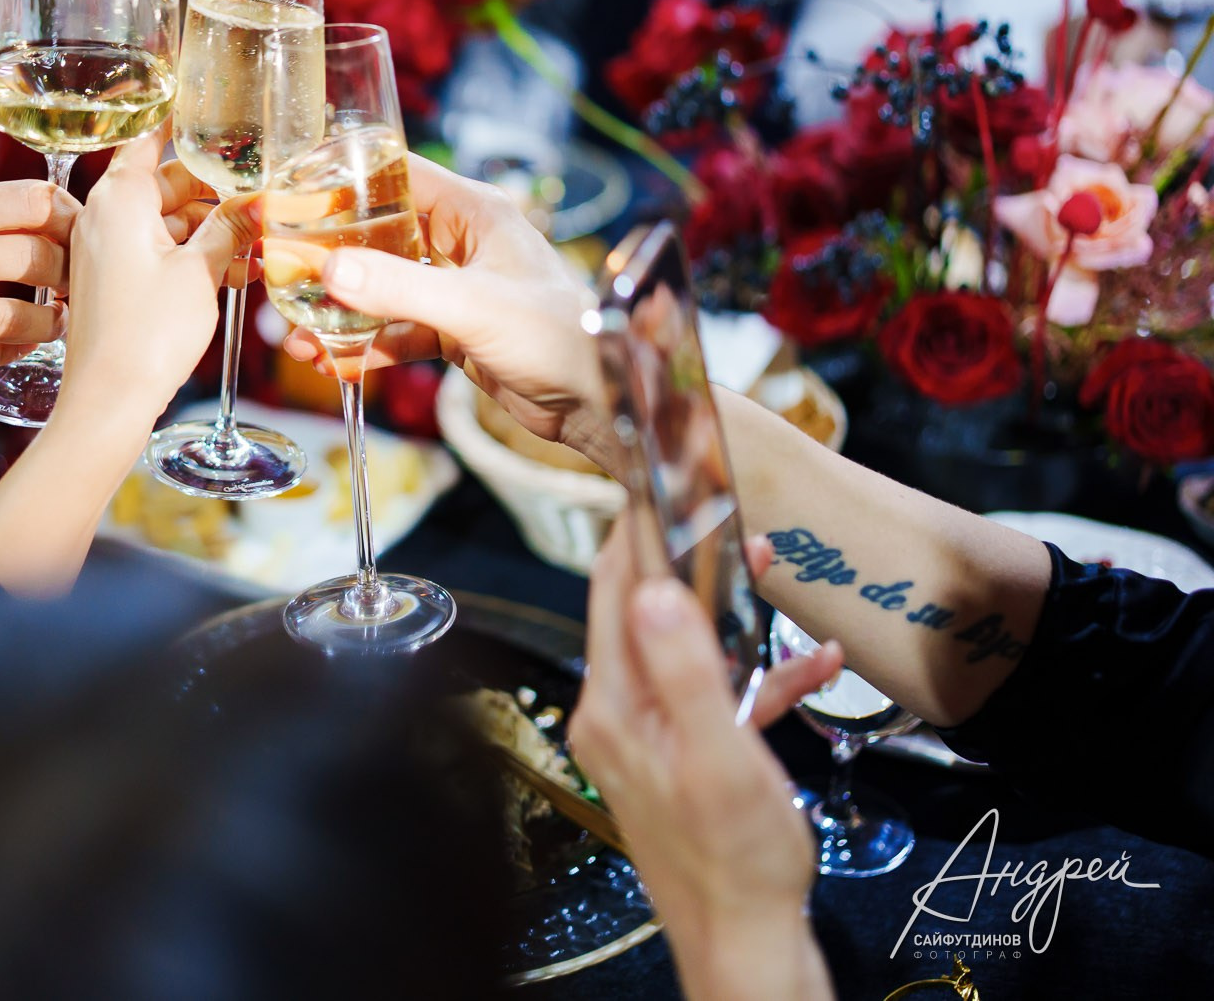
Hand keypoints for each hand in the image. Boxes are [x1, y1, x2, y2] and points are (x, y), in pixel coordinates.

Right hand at [0, 179, 79, 379]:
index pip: (34, 202)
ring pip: (21, 321)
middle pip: (39, 261)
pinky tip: (8, 345)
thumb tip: (48, 214)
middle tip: (74, 286)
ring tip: (53, 321)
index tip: (78, 234)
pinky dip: (3, 352)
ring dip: (48, 324)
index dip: (69, 218)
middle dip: (68, 276)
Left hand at [61, 131, 259, 419]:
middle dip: (214, 191)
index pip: (149, 139)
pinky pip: (155, 253)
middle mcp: (103, 217)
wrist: (109, 398)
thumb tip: (260, 200)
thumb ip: (230, 228)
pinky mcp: (111, 282)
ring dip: (209, 230)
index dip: (180, 124)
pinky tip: (235, 272)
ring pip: (165, 222)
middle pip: (164, 184)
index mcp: (118, 198)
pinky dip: (190, 256)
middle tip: (260, 191)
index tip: (209, 111)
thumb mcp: (201, 272)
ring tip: (259, 243)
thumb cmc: (147, 332)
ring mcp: (104, 251)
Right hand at [282, 154, 619, 472]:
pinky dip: (364, 345)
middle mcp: (460, 243)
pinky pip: (396, 330)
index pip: (397, 174)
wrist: (599, 400)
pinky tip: (328, 362)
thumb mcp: (471, 307)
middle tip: (279, 269)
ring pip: (382, 288)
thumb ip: (399, 289)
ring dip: (341, 310)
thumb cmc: (558, 334)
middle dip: (329, 254)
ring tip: (295, 331)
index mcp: (472, 211)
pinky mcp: (453, 331)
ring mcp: (454, 288)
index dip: (344, 180)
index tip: (291, 194)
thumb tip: (331, 271)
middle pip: (379, 233)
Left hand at [567, 519, 837, 998]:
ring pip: (682, 646)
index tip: (661, 481)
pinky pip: (714, 696)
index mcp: (614, 704)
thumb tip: (651, 589)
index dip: (635, 531)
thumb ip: (686, 669)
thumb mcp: (719, 755)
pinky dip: (755, 674)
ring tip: (768, 566)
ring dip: (727, 611)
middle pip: (641, 610)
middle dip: (684, 558)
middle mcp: (618, 714)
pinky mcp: (683, 756)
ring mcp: (649, 736)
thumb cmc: (736, 858)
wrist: (748, 940)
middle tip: (720, 511)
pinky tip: (810, 663)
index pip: (610, 590)